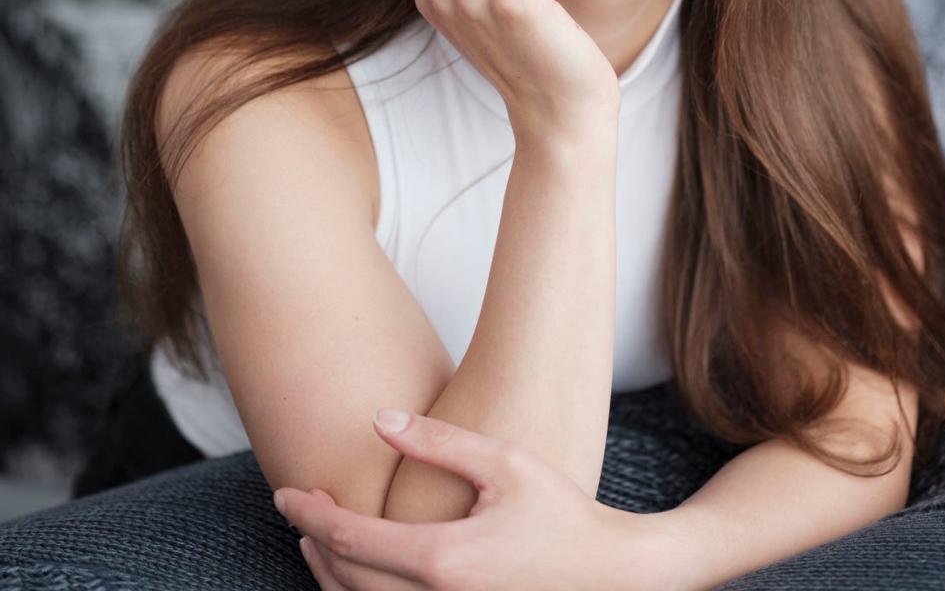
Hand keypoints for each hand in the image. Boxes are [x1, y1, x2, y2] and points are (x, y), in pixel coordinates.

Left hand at [275, 408, 633, 590]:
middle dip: (313, 542)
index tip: (286, 493)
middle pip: (346, 580)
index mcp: (442, 560)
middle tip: (296, 507)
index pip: (351, 540)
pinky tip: (361, 570)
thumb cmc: (561, 511)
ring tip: (317, 538)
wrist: (610, 574)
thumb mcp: (503, 461)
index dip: (310, 515)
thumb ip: (438, 441)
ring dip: (331, 575)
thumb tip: (381, 419)